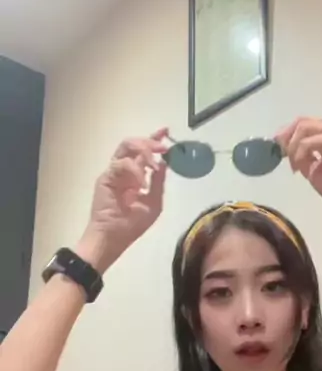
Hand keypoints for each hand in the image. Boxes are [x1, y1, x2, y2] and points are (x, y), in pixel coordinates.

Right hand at [79, 128, 169, 269]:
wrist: (113, 239)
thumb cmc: (132, 226)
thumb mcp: (154, 203)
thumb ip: (158, 183)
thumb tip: (164, 164)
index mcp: (136, 176)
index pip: (144, 152)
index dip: (154, 139)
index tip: (166, 131)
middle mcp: (125, 171)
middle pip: (134, 144)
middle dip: (150, 141)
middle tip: (163, 147)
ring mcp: (114, 172)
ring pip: (126, 147)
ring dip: (143, 151)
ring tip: (154, 163)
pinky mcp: (106, 177)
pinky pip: (121, 164)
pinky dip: (134, 170)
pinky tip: (141, 183)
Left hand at [276, 117, 321, 212]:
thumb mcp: (314, 171)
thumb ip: (303, 159)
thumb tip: (290, 153)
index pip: (304, 125)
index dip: (287, 133)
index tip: (277, 147)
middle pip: (302, 121)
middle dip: (286, 134)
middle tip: (278, 150)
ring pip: (303, 127)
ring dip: (292, 146)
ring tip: (293, 164)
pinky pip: (309, 142)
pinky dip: (300, 154)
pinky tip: (300, 167)